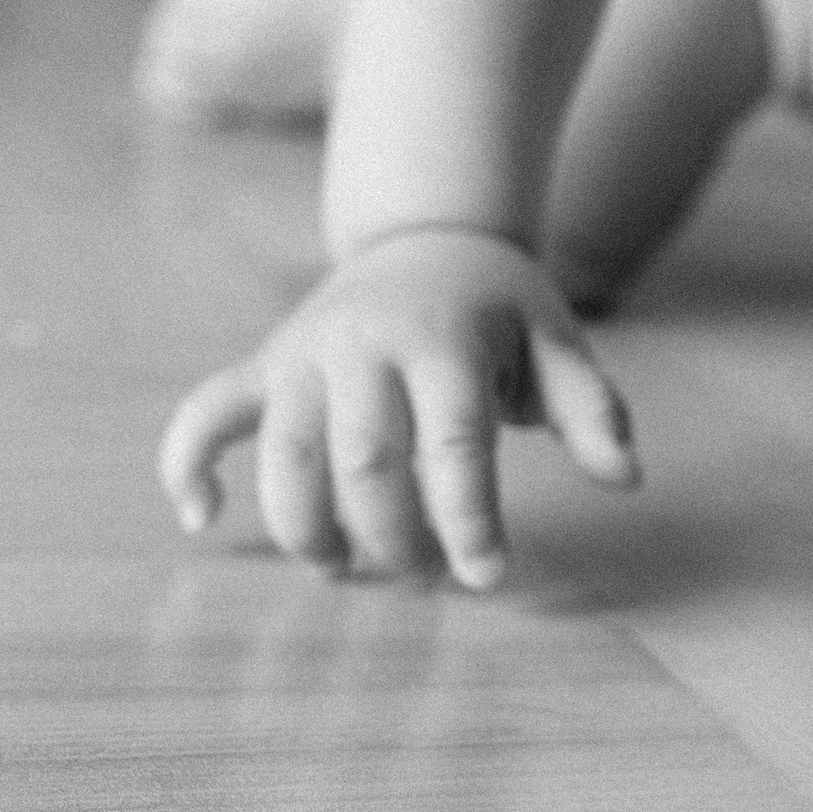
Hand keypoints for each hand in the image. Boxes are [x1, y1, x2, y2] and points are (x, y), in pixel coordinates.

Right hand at [158, 227, 637, 588]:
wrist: (427, 233)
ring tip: (344, 572)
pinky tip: (204, 520)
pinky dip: (187, 465)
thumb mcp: (559, 341)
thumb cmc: (502, 309)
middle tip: (426, 578)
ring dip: (306, 528)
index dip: (469, 517)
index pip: (453, 442)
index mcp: (445, 341)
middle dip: (392, 536)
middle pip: (364, 461)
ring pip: (284, 453)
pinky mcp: (264, 366)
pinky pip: (205, 413)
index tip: (487, 578)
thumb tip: (625, 477)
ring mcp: (305, 355)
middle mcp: (365, 345)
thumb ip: (591, 408)